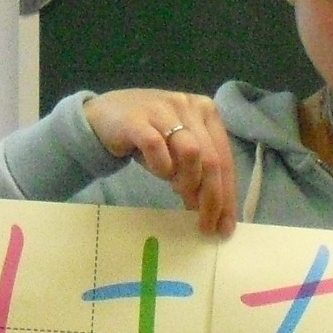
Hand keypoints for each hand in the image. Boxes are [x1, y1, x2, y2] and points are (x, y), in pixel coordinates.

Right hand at [83, 88, 237, 234]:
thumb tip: (215, 210)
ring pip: (191, 152)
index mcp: (207, 112)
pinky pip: (156, 147)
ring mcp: (163, 110)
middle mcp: (189, 106)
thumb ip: (198, 170)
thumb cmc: (148, 136)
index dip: (228, 195)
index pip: (225, 158)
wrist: (105, 117)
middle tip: (205, 224)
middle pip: (211, 159)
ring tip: (178, 192)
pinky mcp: (137, 119)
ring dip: (188, 181)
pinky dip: (161, 167)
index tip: (225, 227)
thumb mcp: (179, 151)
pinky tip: (160, 173)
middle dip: (211, 198)